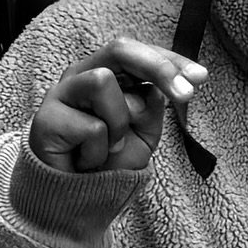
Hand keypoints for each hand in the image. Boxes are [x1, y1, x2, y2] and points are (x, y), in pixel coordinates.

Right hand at [29, 39, 206, 176]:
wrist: (75, 198)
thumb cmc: (108, 161)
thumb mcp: (143, 134)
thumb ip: (151, 108)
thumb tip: (155, 89)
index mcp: (107, 73)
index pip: (139, 53)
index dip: (170, 60)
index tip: (201, 77)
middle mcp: (82, 75)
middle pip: (119, 49)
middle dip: (156, 67)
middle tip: (185, 95)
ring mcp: (61, 93)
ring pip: (102, 82)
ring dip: (118, 122)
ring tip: (109, 146)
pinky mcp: (46, 118)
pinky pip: (92, 127)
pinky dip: (99, 151)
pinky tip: (86, 160)